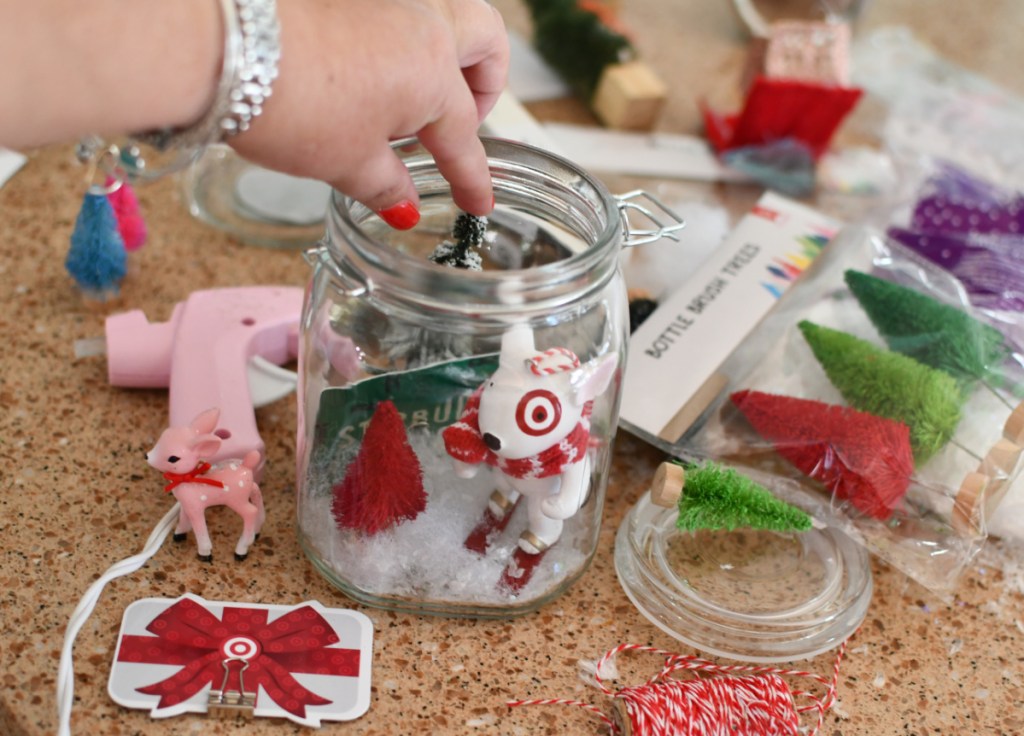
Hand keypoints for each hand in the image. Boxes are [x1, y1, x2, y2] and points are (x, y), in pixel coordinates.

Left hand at [230, 0, 508, 225]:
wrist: (222, 45)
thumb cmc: (291, 103)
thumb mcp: (346, 162)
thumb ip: (386, 185)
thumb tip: (405, 206)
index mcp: (433, 74)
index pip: (464, 138)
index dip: (472, 177)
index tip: (478, 201)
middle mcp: (422, 22)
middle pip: (484, 43)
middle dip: (486, 85)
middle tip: (460, 121)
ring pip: (445, 14)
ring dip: (447, 54)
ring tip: (413, 97)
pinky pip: (395, 11)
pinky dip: (399, 41)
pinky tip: (368, 74)